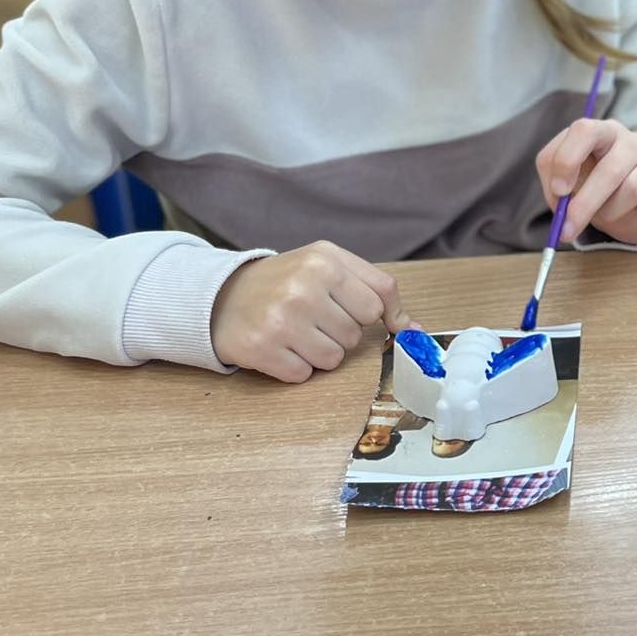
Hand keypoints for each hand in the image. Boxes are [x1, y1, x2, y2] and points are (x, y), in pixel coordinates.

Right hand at [211, 240, 409, 383]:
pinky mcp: (262, 349)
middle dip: (337, 333)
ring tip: (294, 332)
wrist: (221, 294)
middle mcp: (303, 287)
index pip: (377, 305)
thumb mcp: (330, 265)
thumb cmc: (286, 280)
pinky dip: (294, 367)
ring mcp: (281, 319)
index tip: (344, 309)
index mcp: (325, 260)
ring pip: (333, 360)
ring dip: (317, 353)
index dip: (363, 314)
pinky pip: (303, 375)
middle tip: (309, 318)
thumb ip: (377, 289)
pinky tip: (278, 346)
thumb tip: (416, 330)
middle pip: (354, 336)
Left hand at [535, 118, 636, 245]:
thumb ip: (556, 187)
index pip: (585, 130)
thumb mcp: (571, 182)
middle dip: (586, 204)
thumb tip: (559, 202)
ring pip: (633, 189)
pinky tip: (636, 213)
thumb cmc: (597, 186)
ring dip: (612, 213)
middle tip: (568, 229)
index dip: (568, 160)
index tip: (560, 191)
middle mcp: (633, 140)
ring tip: (607, 216)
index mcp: (603, 131)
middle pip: (610, 168)